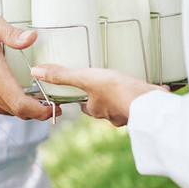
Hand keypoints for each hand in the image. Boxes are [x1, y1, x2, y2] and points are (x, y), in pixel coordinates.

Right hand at [0, 13, 58, 120]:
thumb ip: (11, 32)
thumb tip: (32, 38)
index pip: (19, 103)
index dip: (40, 111)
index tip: (54, 108)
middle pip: (16, 111)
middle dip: (35, 109)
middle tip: (48, 100)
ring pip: (6, 112)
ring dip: (19, 106)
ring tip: (29, 94)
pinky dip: (4, 103)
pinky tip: (5, 90)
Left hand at [30, 64, 165, 126]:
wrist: (150, 103)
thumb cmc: (116, 91)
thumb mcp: (86, 78)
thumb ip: (62, 75)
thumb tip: (36, 71)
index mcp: (96, 109)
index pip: (85, 106)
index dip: (83, 99)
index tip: (82, 93)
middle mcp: (113, 115)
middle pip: (105, 107)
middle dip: (106, 98)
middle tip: (107, 86)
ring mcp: (131, 113)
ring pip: (125, 105)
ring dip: (126, 98)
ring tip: (128, 86)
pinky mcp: (149, 108)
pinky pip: (145, 103)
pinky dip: (145, 97)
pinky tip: (152, 89)